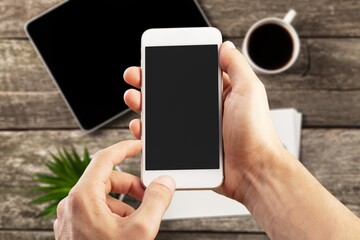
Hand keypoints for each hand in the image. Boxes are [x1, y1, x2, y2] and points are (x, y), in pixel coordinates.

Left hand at [53, 140, 175, 239]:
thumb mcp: (140, 231)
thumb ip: (157, 201)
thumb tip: (165, 182)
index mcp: (83, 197)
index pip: (104, 159)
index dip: (124, 149)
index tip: (138, 146)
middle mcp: (72, 204)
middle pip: (106, 179)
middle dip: (130, 184)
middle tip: (149, 194)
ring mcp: (71, 218)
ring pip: (101, 195)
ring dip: (124, 201)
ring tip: (139, 217)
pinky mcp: (73, 229)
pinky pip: (95, 209)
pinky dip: (113, 212)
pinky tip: (125, 228)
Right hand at [123, 41, 282, 202]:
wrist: (254, 171)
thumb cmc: (256, 132)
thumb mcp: (249, 90)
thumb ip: (236, 66)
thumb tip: (224, 46)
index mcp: (217, 93)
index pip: (189, 74)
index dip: (170, 65)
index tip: (153, 59)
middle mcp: (203, 110)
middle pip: (170, 93)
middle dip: (149, 83)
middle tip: (135, 77)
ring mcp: (193, 130)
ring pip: (162, 115)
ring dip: (143, 105)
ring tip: (134, 98)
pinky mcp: (187, 149)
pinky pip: (162, 139)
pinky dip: (148, 133)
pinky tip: (141, 126)